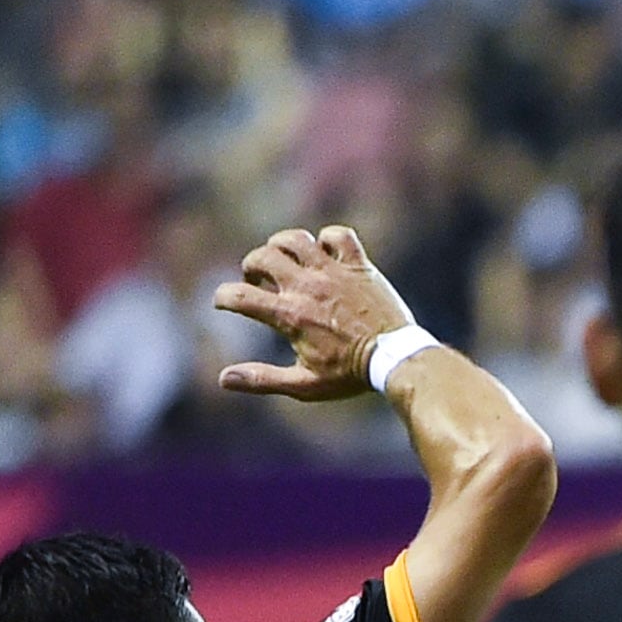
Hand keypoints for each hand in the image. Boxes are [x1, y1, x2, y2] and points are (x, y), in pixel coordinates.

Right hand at [214, 225, 417, 402]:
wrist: (397, 360)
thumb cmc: (350, 376)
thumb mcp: (304, 385)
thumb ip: (263, 379)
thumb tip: (224, 379)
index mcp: (290, 315)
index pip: (239, 296)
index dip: (223, 297)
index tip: (225, 303)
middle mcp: (308, 287)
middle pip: (263, 256)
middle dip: (252, 266)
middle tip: (260, 281)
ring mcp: (334, 272)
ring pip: (295, 238)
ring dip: (282, 246)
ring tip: (285, 262)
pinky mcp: (359, 265)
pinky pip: (339, 235)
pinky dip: (328, 239)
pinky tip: (326, 255)